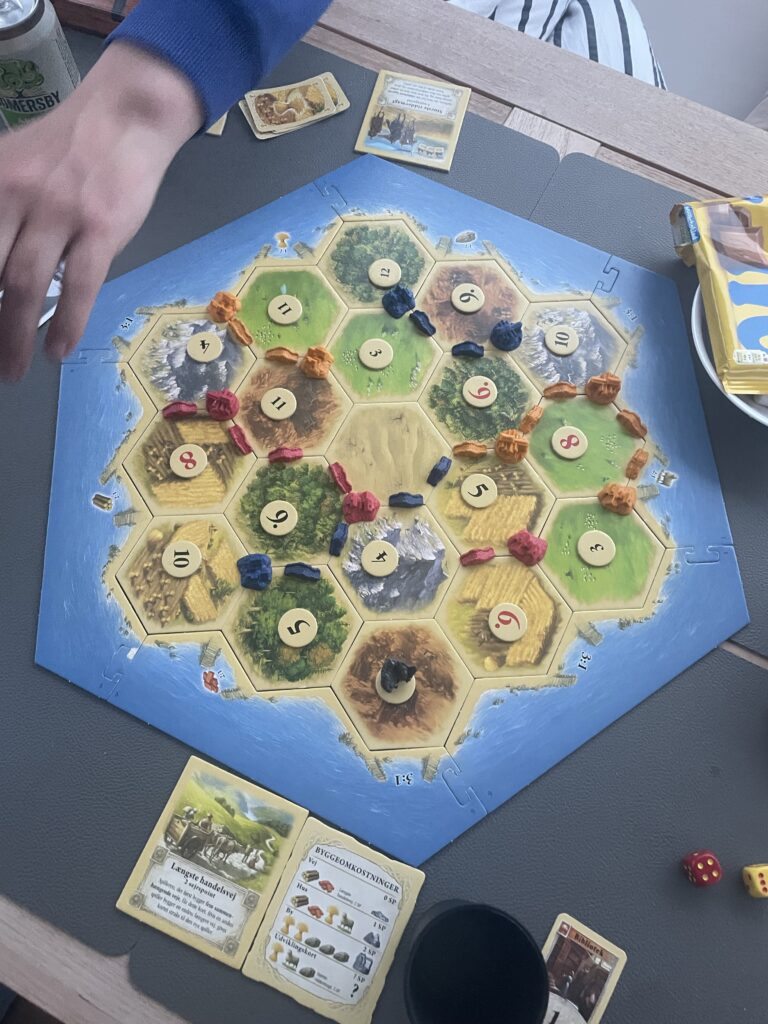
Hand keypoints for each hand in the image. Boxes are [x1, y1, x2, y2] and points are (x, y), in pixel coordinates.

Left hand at [0, 42, 202, 380]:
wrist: (125, 117)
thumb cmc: (71, 147)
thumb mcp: (15, 166)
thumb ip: (2, 211)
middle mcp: (17, 195)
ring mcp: (60, 213)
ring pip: (24, 284)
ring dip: (15, 335)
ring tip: (13, 369)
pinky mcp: (101, 229)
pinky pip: (79, 286)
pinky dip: (66, 323)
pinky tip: (58, 350)